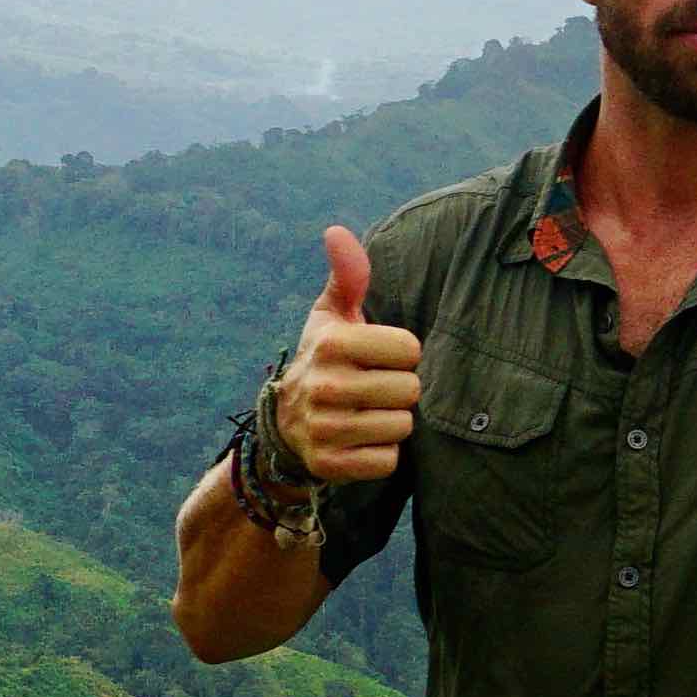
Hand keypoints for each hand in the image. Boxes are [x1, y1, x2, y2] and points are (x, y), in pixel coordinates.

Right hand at [272, 225, 421, 486]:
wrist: (285, 423)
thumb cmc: (326, 358)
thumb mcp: (332, 315)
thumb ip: (348, 275)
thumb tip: (336, 231)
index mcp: (331, 343)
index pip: (410, 348)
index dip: (402, 353)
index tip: (379, 356)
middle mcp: (324, 386)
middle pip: (411, 389)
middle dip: (399, 389)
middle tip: (374, 388)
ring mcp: (324, 429)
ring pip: (402, 426)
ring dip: (392, 421)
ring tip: (366, 412)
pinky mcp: (329, 465)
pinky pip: (388, 461)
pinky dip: (381, 454)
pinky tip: (360, 440)